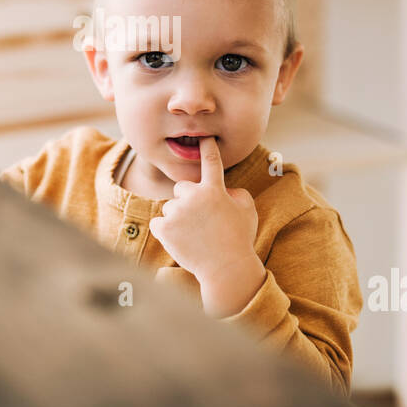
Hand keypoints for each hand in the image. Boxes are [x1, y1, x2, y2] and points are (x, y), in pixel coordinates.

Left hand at [148, 137, 262, 315]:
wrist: (226, 269)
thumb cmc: (239, 240)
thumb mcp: (248, 211)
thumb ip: (236, 193)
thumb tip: (224, 189)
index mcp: (215, 190)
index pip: (211, 162)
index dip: (207, 148)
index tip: (204, 137)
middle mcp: (194, 196)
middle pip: (181, 188)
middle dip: (188, 200)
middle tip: (200, 220)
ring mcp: (178, 211)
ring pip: (171, 208)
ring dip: (178, 218)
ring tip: (194, 236)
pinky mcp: (164, 228)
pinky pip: (159, 223)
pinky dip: (166, 231)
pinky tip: (180, 241)